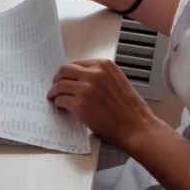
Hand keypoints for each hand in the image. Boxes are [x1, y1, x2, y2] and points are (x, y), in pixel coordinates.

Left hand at [46, 59, 165, 150]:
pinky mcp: (80, 104)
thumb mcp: (118, 81)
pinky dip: (58, 102)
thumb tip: (83, 79)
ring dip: (54, 90)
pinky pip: (62, 99)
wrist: (136, 126)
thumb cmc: (130, 109)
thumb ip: (101, 76)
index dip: (69, 72)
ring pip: (60, 84)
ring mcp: (86, 88)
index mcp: (105, 65)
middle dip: (57, 78)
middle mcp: (94, 73)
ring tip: (53, 95)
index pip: (78, 63)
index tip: (64, 77)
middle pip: (65, 70)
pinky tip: (60, 105)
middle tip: (54, 85)